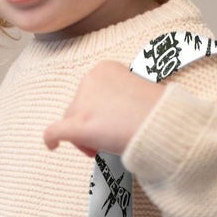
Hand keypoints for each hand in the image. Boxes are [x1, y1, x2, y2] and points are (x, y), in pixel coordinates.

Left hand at [42, 60, 166, 157]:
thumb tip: (110, 114)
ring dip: (83, 135)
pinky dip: (51, 139)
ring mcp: (82, 103)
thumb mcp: (138, 91)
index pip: (90, 91)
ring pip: (70, 121)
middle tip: (109, 137)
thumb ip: (118, 98)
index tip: (112, 121)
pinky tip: (52, 147)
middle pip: (78, 106)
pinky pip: (54, 132)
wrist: (165, 125)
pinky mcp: (78, 126)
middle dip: (90, 123)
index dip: (98, 110)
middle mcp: (89, 80)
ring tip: (105, 145)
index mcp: (104, 69)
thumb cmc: (158, 112)